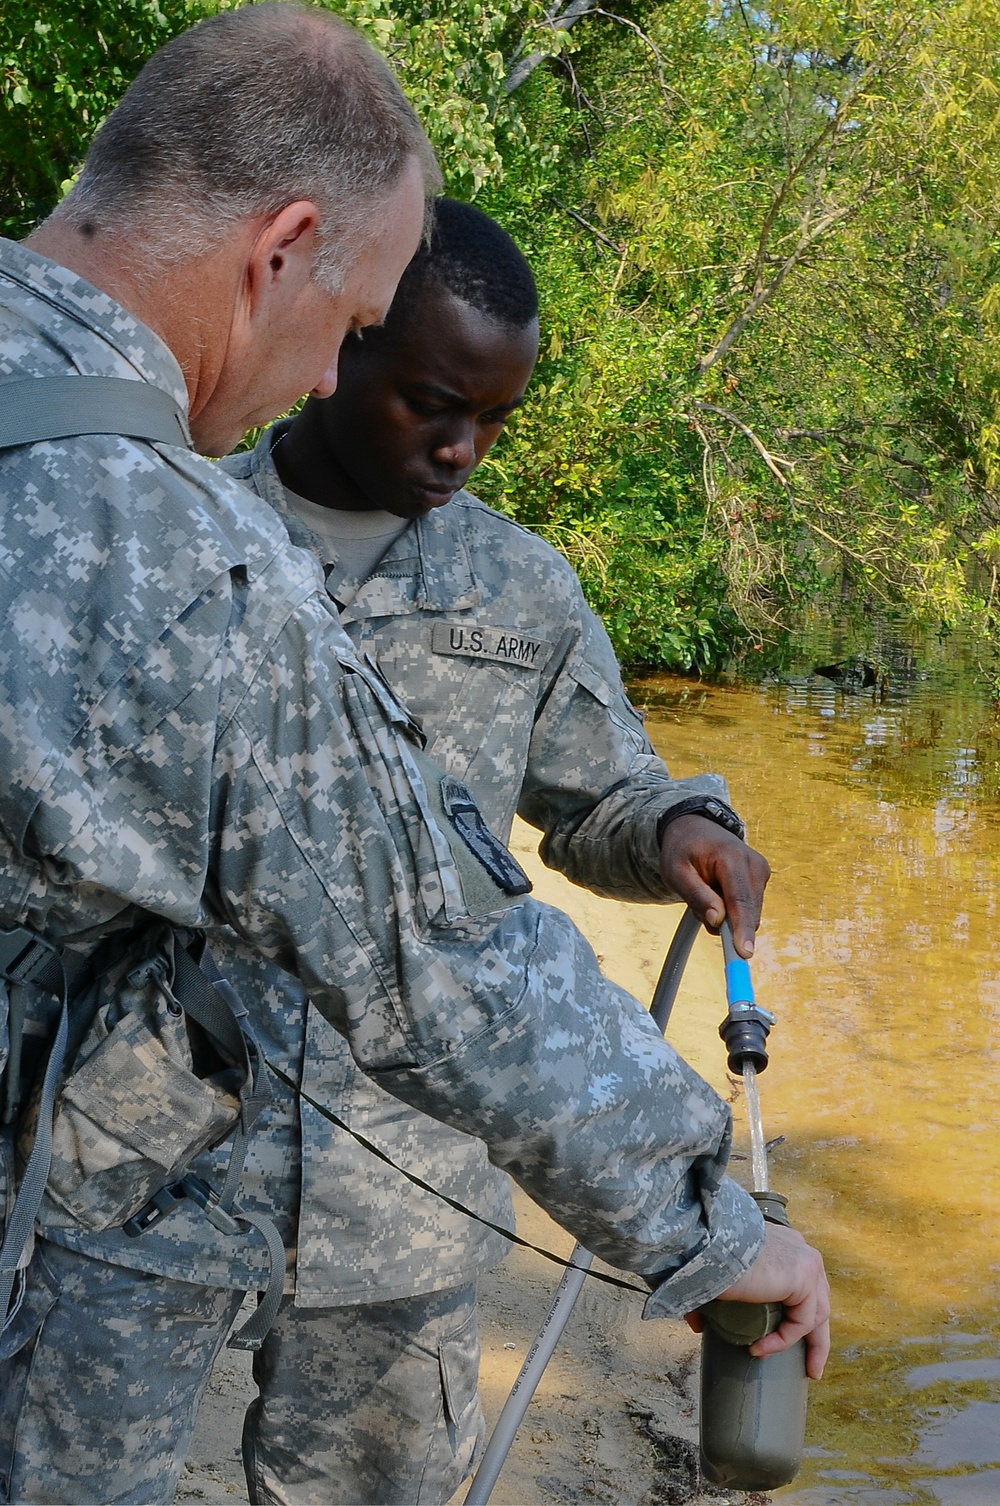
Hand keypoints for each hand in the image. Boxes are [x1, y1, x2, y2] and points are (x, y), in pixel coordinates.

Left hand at [659, 813, 769, 957]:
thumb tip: (717, 920)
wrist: (696, 829)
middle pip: (748, 912)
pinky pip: (748, 908)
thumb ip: (696, 896)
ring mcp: (761, 871)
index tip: (745, 952)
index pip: (739, 900)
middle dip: (726, 923)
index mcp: (731, 858)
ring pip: (749, 914)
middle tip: (700, 908)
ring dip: (727, 916)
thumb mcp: (676, 872)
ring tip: (707, 893)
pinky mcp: (761, 878)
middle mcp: (754, 864)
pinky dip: (732, 909)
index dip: (742, 929)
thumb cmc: (683, 850)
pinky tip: (717, 892)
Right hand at [686, 1221, 830, 1378]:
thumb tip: (698, 1324)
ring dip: (802, 1345)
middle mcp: (800, 1249)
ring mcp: (806, 1262)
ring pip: (816, 1315)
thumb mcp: (718, 1274)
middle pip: (819, 1301)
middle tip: (811, 1368)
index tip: (789, 1339)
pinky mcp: (804, 1277)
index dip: (800, 1315)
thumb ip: (712, 1298)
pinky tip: (759, 1349)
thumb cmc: (705, 1252)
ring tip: (781, 1363)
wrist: (708, 1241)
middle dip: (816, 1339)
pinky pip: (801, 1322)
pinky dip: (783, 1340)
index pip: (805, 1285)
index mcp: (785, 1244)